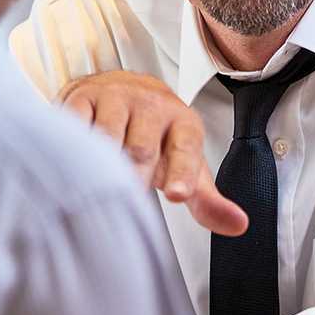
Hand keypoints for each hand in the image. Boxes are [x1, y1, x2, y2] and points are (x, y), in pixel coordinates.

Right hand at [61, 71, 247, 235]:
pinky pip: (77, 124)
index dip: (181, 174)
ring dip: (103, 164)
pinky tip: (75, 159)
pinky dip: (75, 146)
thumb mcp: (186, 164)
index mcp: (183, 123)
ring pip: (108, 138)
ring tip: (98, 184)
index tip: (178, 195)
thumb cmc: (157, 137)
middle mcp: (151, 105)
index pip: (185, 150)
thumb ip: (208, 200)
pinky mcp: (83, 97)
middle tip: (128, 196)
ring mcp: (115, 98)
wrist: (121, 88)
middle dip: (135, 176)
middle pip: (142, 149)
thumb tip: (239, 225)